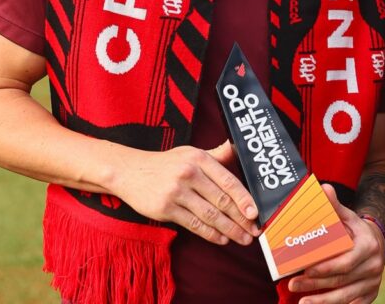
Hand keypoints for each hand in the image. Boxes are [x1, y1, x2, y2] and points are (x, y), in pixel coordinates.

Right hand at [110, 141, 258, 245]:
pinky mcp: (165, 209)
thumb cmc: (166, 163)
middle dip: (241, 219)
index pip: (228, 181)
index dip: (244, 199)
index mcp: (199, 158)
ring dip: (229, 230)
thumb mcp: (190, 152)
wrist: (128, 171)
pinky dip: (210, 234)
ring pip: (209, 215)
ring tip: (242, 238)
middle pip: (221, 201)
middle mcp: (189, 173)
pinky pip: (193, 224)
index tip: (256, 212)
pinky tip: (222, 239)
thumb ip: (216, 155)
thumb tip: (236, 146)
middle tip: (254, 231)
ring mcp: (176, 192)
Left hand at [286, 184, 384, 303]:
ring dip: (322, 301)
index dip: (324, 269)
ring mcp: (373, 282)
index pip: (345, 262)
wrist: (378, 242)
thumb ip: (334, 206)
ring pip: (345, 296)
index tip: (305, 270)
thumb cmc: (356, 230)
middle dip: (316, 285)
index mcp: (368, 246)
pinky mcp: (371, 294)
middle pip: (341, 280)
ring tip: (302, 302)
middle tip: (293, 285)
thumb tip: (323, 188)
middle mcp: (374, 266)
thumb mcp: (348, 216)